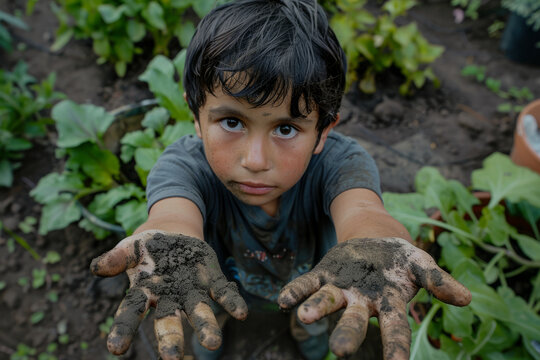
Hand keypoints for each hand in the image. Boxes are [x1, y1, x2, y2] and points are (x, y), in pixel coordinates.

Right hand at [90, 230, 247, 359]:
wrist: (173, 235)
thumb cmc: (147, 248)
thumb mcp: (129, 248)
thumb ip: (116, 258)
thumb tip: (96, 267)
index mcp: (143, 291)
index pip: (130, 313)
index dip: (123, 330)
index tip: (116, 349)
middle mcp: (168, 297)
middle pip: (168, 321)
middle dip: (171, 339)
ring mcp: (191, 290)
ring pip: (198, 311)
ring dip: (206, 326)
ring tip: (214, 344)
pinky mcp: (211, 280)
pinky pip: (223, 293)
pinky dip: (232, 303)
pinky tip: (242, 314)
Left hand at [277, 237, 470, 358]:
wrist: (375, 240)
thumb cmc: (400, 260)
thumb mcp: (421, 264)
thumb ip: (438, 280)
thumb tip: (466, 299)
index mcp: (390, 303)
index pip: (395, 329)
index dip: (395, 346)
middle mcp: (363, 302)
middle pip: (355, 321)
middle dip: (347, 335)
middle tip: (339, 352)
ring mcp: (341, 289)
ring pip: (328, 302)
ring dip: (316, 310)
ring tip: (304, 317)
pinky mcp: (323, 274)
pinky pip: (308, 284)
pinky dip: (296, 291)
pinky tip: (283, 300)